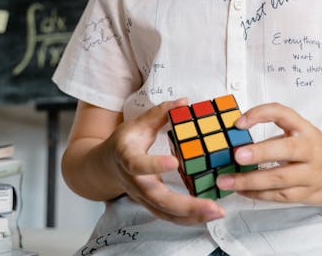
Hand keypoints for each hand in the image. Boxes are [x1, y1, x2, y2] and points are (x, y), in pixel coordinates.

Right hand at [105, 98, 225, 224]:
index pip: (139, 165)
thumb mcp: (137, 124)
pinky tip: (210, 214)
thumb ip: (159, 113)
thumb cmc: (123, 143)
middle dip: (186, 205)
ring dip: (192, 216)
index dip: (154, 165)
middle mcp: (136, 183)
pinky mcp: (152, 205)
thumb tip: (183, 102)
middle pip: (158, 199)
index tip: (174, 161)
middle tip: (212, 205)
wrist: (105, 167)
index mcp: (128, 159)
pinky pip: (170, 217)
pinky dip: (190, 219)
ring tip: (217, 212)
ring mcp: (143, 198)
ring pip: (166, 213)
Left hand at [215, 103, 321, 204]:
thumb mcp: (298, 129)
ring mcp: (310, 174)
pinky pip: (279, 196)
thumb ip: (272, 128)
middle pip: (286, 150)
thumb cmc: (315, 146)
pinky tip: (241, 190)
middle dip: (260, 153)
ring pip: (280, 179)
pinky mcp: (307, 194)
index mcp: (305, 130)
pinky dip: (258, 194)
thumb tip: (238, 131)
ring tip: (227, 181)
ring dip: (250, 181)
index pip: (283, 114)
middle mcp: (310, 151)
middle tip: (237, 156)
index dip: (260, 115)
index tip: (239, 123)